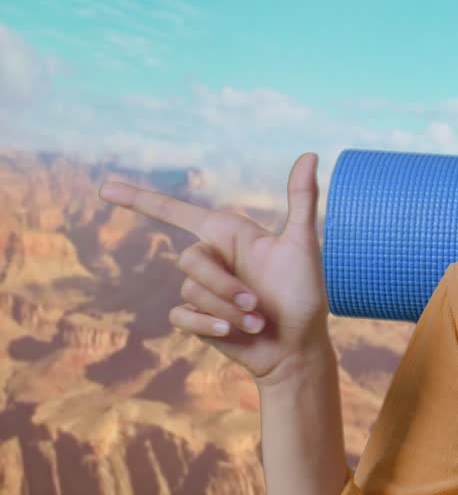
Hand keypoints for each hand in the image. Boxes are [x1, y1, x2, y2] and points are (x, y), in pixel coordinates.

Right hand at [98, 152, 330, 386]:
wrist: (297, 346)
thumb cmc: (304, 293)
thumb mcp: (303, 245)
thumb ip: (301, 200)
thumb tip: (310, 154)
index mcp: (228, 235)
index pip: (176, 212)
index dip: (139, 200)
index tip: (104, 189)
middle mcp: (211, 258)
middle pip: (189, 260)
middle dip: (224, 285)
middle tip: (257, 303)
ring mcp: (201, 290)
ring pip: (189, 291)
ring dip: (227, 309)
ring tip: (258, 321)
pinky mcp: (195, 318)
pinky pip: (181, 316)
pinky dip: (208, 324)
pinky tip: (232, 332)